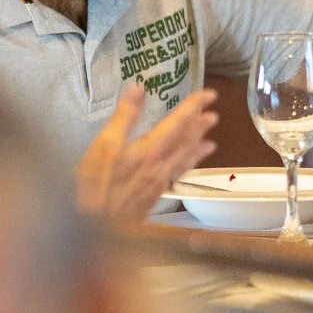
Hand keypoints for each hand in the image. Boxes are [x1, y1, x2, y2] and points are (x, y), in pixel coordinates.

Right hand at [76, 84, 219, 221]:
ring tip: (212, 141)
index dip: (195, 106)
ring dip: (199, 147)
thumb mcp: (106, 143)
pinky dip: (188, 165)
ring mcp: (160, 180)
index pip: (179, 122)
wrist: (99, 225)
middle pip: (186, 141)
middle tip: (214, 114)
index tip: (209, 94)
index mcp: (152, 148)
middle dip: (200, 126)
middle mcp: (162, 164)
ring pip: (185, 159)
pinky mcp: (154, 193)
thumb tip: (140, 87)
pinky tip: (187, 167)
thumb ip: (125, 115)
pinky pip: (178, 174)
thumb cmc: (99, 182)